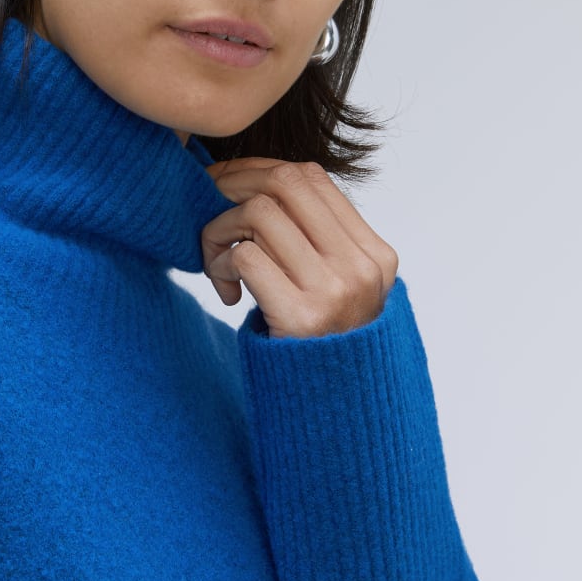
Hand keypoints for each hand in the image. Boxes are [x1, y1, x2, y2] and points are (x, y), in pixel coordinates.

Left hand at [202, 158, 397, 338]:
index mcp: (375, 254)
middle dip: (232, 186)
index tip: (227, 186)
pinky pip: (244, 255)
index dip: (259, 171)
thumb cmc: (317, 342)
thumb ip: (313, 241)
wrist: (328, 409)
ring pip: (258, 213)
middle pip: (284, 183)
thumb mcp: (336, 286)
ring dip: (220, 229)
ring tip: (218, 260)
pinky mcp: (300, 316)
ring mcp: (334, 291)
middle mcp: (360, 267)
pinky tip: (226, 290)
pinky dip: (221, 263)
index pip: (312, 177)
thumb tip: (258, 182)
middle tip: (206, 208)